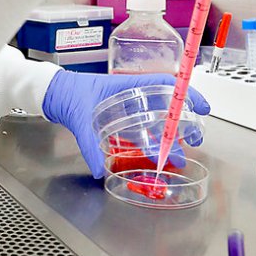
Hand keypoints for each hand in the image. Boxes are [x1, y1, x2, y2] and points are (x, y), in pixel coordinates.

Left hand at [42, 70, 209, 177]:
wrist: (53, 93)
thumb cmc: (68, 94)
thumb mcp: (80, 118)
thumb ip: (89, 144)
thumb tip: (98, 169)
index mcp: (127, 86)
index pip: (164, 85)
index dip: (186, 95)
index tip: (202, 108)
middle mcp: (130, 96)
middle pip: (164, 106)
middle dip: (182, 123)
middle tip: (194, 140)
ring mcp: (125, 108)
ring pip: (154, 121)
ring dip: (168, 137)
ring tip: (177, 155)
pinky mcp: (117, 119)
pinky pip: (139, 130)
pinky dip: (150, 140)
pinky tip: (156, 154)